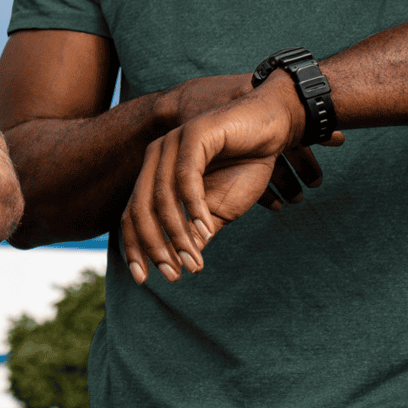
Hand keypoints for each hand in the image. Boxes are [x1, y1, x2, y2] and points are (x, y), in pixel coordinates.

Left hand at [121, 76, 343, 285]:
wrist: (274, 127)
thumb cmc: (246, 165)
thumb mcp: (219, 209)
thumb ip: (196, 232)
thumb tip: (179, 263)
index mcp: (155, 173)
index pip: (133, 215)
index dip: (135, 248)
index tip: (143, 280)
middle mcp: (156, 157)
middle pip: (141, 209)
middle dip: (155, 247)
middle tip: (173, 274)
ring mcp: (172, 142)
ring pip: (163, 198)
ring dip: (178, 235)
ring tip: (194, 261)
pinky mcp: (193, 133)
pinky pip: (186, 177)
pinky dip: (193, 207)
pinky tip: (206, 229)